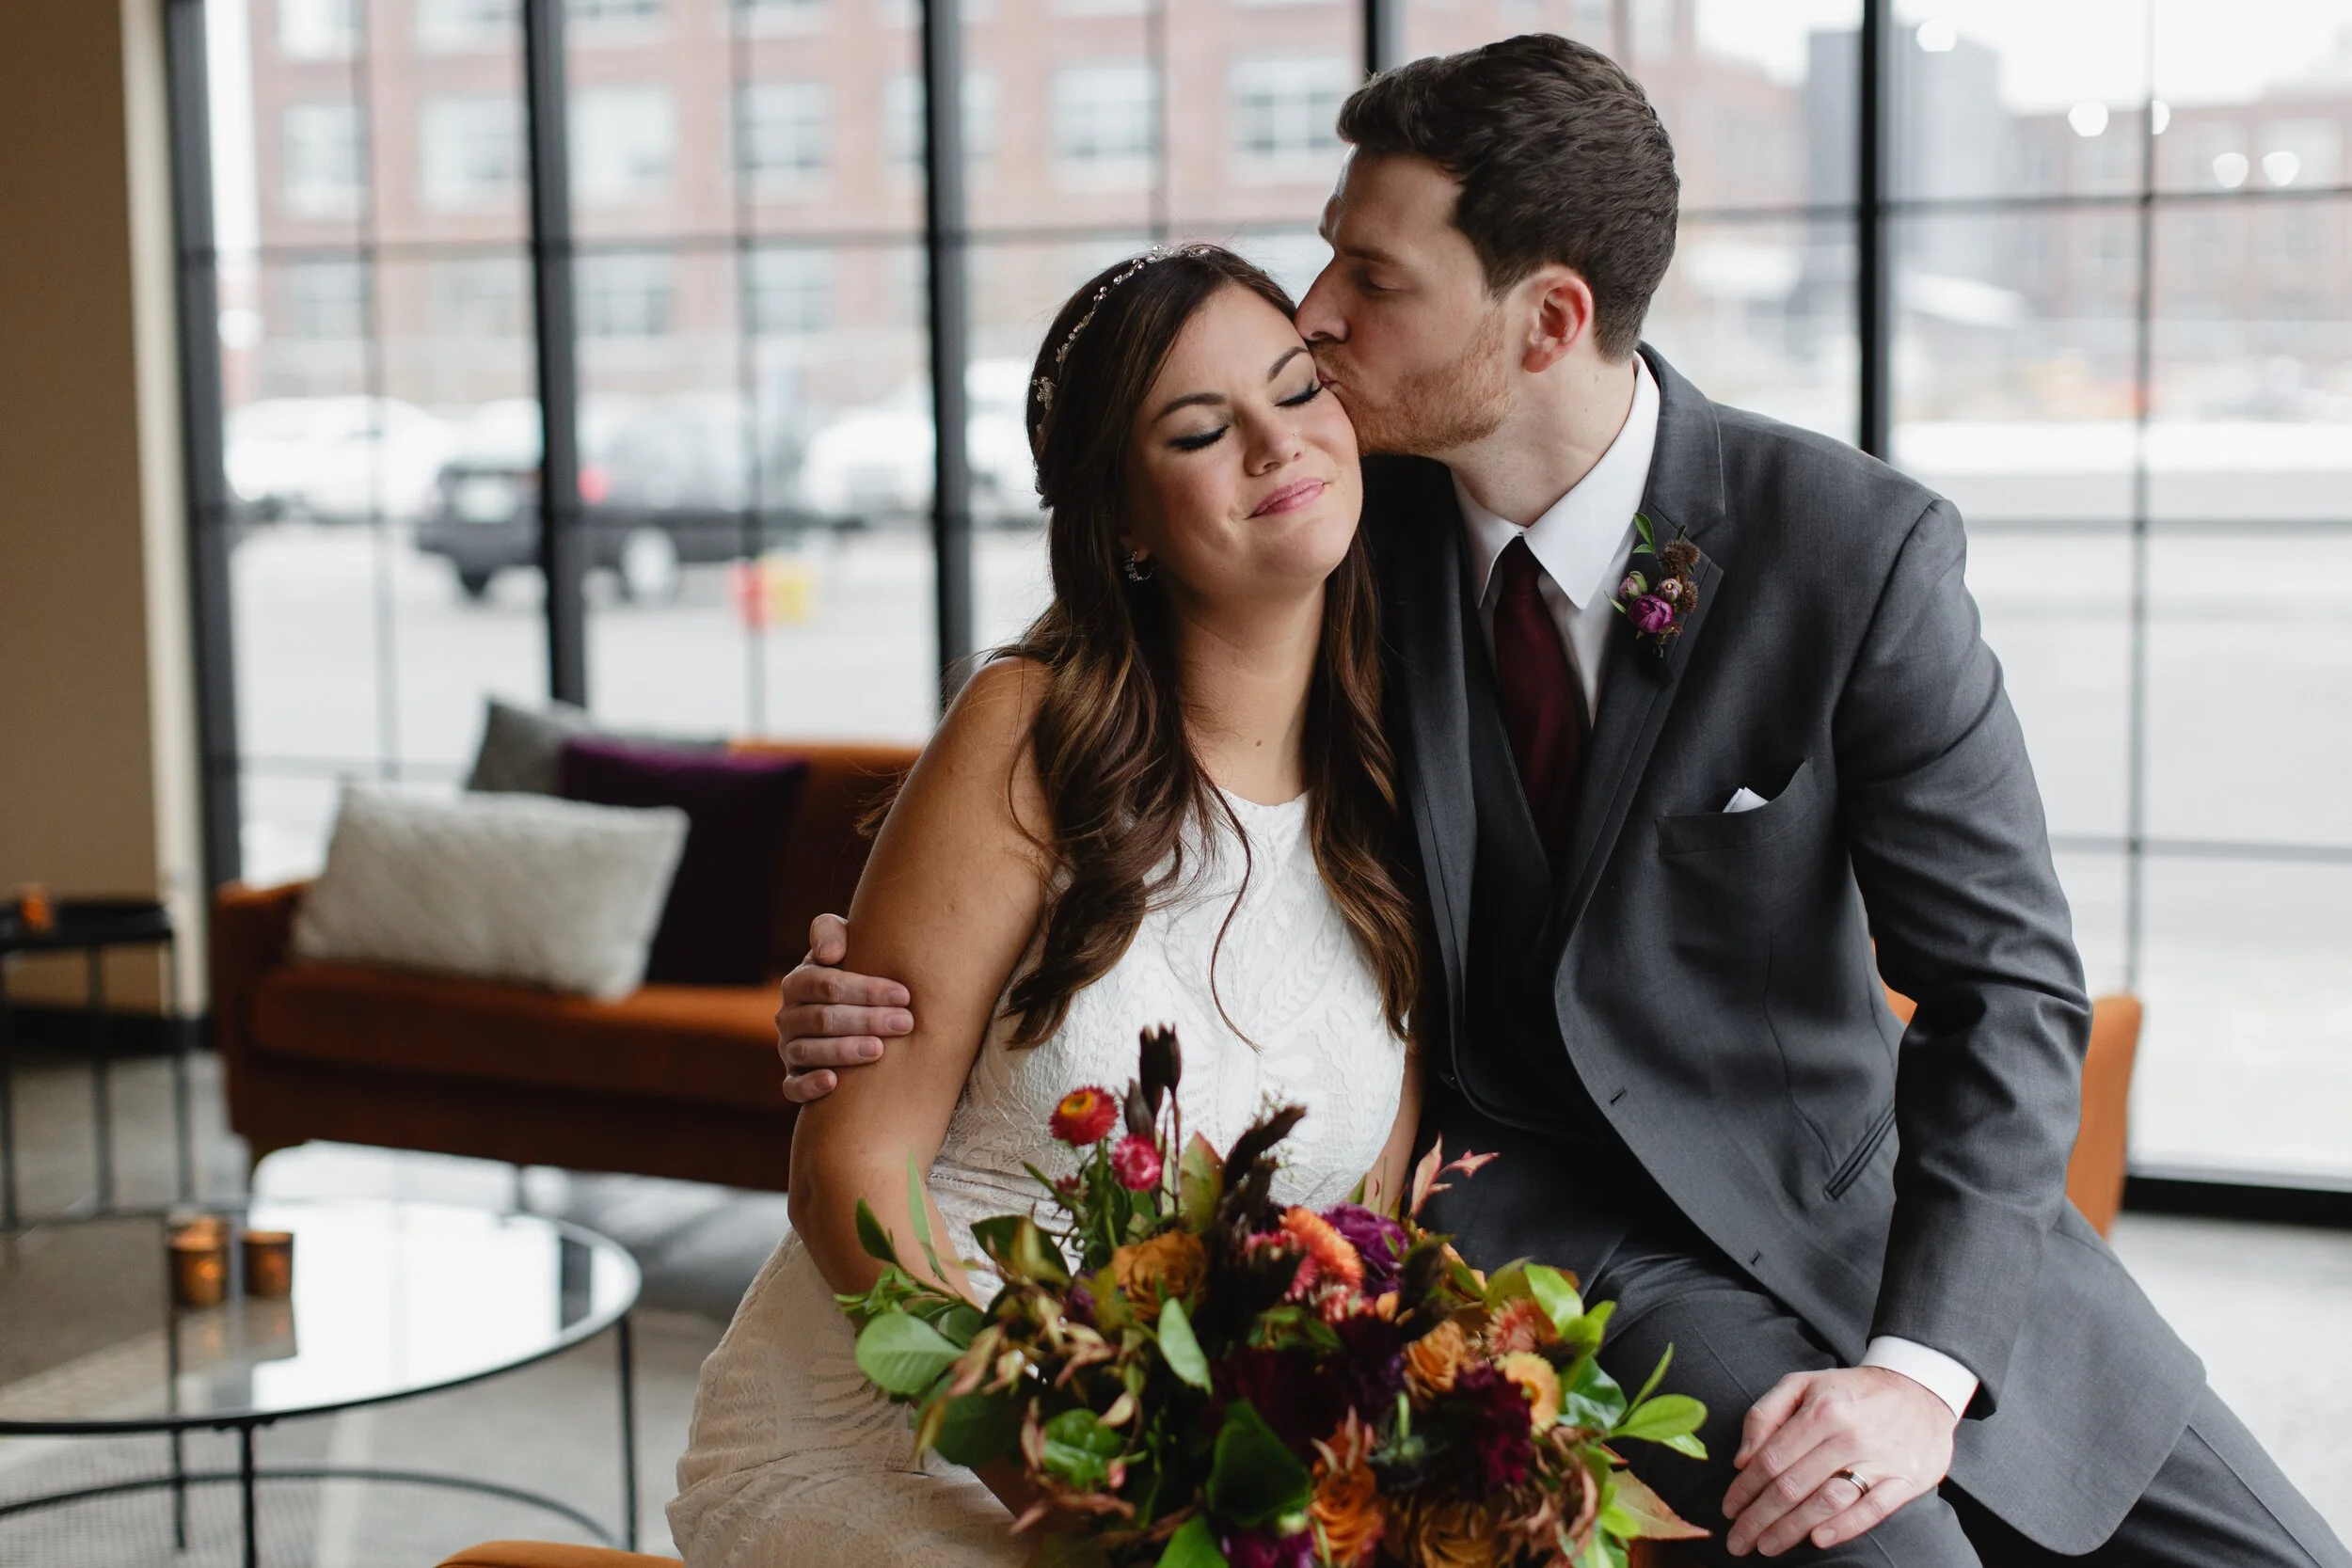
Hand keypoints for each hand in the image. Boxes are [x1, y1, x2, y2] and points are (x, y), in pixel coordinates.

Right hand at [774, 913, 912, 1102]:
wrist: (852, 1009)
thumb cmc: (854, 972)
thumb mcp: (845, 944)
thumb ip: (831, 932)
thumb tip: (829, 953)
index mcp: (798, 982)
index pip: (826, 984)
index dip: (865, 989)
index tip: (903, 994)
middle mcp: (788, 1016)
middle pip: (823, 1019)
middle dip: (866, 1020)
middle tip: (905, 1023)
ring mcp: (789, 1048)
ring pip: (809, 1051)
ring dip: (844, 1051)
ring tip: (880, 1050)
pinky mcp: (793, 1078)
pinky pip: (792, 1087)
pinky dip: (809, 1086)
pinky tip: (833, 1082)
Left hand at [1721, 1365, 1956, 1556]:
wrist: (1919, 1389)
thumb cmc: (1850, 1391)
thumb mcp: (1803, 1384)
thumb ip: (1765, 1415)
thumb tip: (1742, 1460)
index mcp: (1821, 1411)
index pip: (1772, 1459)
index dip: (1745, 1489)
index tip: (1728, 1510)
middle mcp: (1848, 1436)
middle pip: (1793, 1486)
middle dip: (1759, 1518)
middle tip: (1738, 1541)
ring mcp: (1879, 1460)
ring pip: (1827, 1502)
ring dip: (1792, 1529)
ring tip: (1767, 1546)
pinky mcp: (1906, 1479)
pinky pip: (1872, 1510)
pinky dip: (1844, 1527)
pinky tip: (1818, 1539)